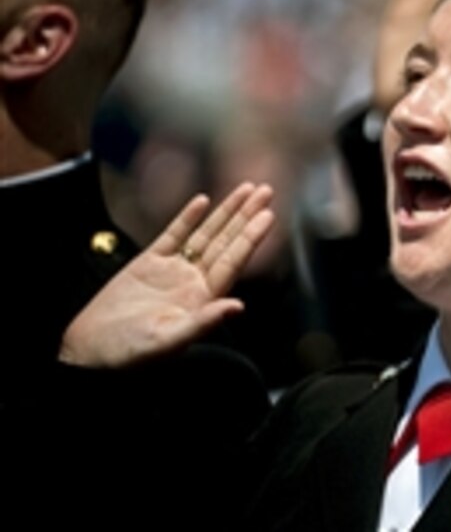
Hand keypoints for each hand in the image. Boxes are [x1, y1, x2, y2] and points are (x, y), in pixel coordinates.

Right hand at [59, 183, 275, 367]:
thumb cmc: (128, 353)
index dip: (251, 238)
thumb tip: (238, 306)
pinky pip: (173, 236)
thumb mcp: (167, 341)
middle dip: (246, 216)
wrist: (89, 351)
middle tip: (266, 190)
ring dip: (225, 212)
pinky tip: (202, 201)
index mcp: (203, 299)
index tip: (268, 215)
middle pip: (226, 242)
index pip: (233, 261)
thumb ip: (203, 322)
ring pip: (205, 234)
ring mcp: (172, 271)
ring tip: (246, 189)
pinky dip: (187, 218)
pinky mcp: (147, 264)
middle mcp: (193, 282)